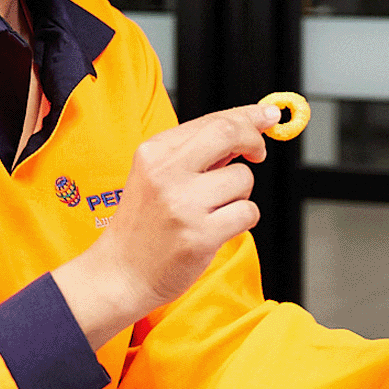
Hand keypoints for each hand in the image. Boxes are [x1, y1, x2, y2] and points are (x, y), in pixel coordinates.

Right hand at [52, 104, 275, 347]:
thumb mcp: (156, 176)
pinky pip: (248, 212)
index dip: (247, 116)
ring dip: (240, 194)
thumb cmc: (144, 224)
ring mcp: (183, 205)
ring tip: (213, 209)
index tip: (268, 114)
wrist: (120, 274)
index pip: (212, 120)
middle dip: (254, 140)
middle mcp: (166, 173)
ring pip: (243, 178)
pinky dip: (242, 220)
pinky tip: (217, 228)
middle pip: (229, 134)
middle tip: (258, 152)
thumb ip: (196, 152)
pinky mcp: (200, 236)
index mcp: (154, 152)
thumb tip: (248, 128)